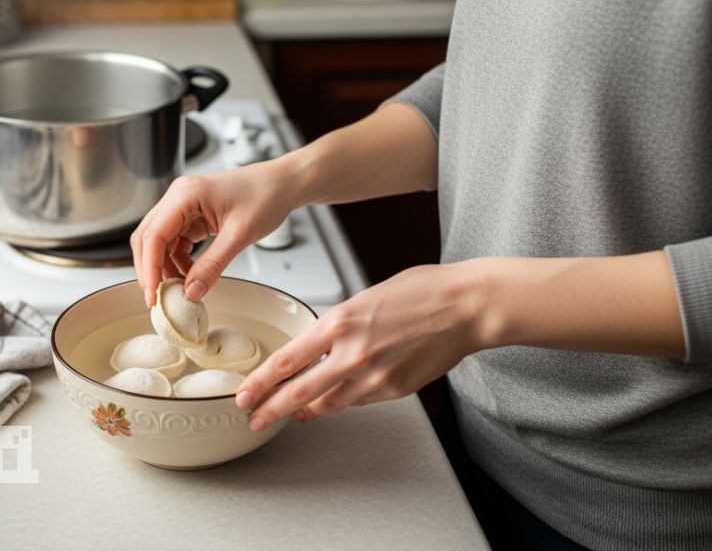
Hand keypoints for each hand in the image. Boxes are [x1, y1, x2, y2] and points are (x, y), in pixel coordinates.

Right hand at [130, 161, 301, 305]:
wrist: (282, 184)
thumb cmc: (265, 195)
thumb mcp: (240, 234)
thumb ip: (213, 264)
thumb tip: (191, 291)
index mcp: (185, 194)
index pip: (153, 235)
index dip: (149, 268)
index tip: (153, 294)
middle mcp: (179, 197)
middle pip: (148, 238)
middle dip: (151, 269)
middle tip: (159, 298)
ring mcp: (184, 206)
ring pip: (160, 242)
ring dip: (165, 266)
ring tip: (180, 289)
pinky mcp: (192, 215)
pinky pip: (175, 241)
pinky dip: (178, 260)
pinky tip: (190, 275)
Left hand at [235, 263, 487, 430]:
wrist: (466, 307)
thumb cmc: (423, 291)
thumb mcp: (365, 297)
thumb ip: (339, 324)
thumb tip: (320, 342)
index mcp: (340, 322)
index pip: (287, 361)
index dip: (260, 383)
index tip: (245, 393)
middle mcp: (353, 354)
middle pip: (299, 392)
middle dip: (271, 409)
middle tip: (253, 418)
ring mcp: (375, 376)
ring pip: (328, 403)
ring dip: (304, 410)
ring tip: (288, 414)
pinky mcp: (394, 389)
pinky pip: (357, 401)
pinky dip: (339, 403)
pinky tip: (329, 403)